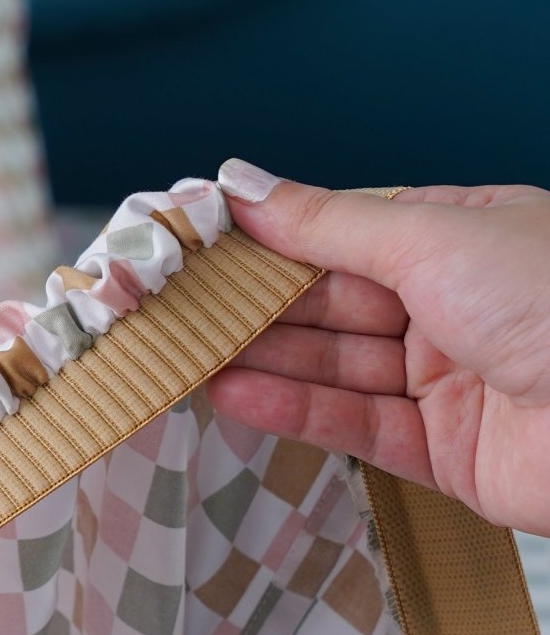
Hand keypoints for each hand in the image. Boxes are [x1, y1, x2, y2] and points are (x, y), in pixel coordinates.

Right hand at [207, 160, 549, 533]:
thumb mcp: (432, 238)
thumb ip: (327, 223)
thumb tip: (242, 182)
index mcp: (462, 236)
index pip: (343, 233)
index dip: (269, 238)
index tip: (197, 242)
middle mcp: (452, 305)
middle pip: (330, 304)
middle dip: (254, 306)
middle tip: (173, 306)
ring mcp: (446, 380)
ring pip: (335, 366)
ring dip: (262, 360)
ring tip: (186, 354)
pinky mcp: (442, 452)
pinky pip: (356, 424)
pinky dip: (295, 410)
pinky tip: (235, 394)